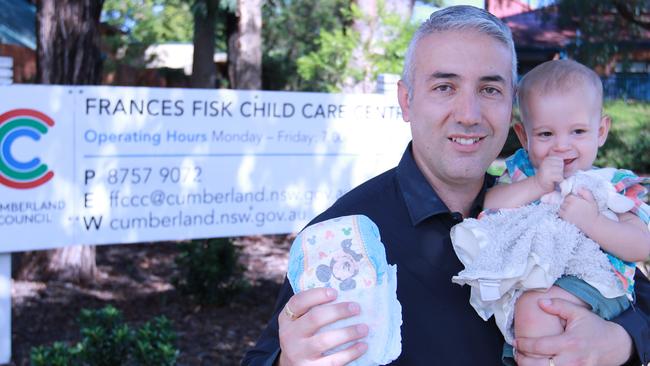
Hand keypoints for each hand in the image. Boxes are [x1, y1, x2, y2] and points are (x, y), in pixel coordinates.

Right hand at [277, 287, 368, 365]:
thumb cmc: (303, 337)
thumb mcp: (300, 322)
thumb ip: (313, 309)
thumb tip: (345, 292)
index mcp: (287, 319)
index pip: (298, 301)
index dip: (316, 295)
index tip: (335, 292)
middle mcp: (289, 336)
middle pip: (315, 318)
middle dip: (338, 311)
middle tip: (356, 308)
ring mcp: (299, 354)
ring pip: (325, 340)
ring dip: (348, 332)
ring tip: (364, 328)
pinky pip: (334, 360)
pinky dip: (351, 352)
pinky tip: (362, 345)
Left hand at [514, 298, 632, 365]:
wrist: (616, 345)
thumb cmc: (594, 327)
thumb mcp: (578, 313)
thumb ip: (559, 305)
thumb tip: (540, 301)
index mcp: (570, 343)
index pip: (540, 347)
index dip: (524, 345)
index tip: (515, 341)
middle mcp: (572, 360)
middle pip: (540, 365)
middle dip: (523, 360)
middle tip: (516, 352)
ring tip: (522, 360)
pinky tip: (536, 364)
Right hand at [534, 156, 563, 192]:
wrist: (538, 186)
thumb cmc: (547, 176)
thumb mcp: (551, 166)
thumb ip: (558, 162)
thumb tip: (571, 160)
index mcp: (547, 159)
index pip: (560, 160)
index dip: (559, 167)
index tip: (552, 171)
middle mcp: (546, 163)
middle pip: (561, 165)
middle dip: (560, 171)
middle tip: (552, 175)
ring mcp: (546, 169)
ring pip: (561, 171)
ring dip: (559, 176)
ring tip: (553, 178)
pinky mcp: (549, 176)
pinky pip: (560, 177)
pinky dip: (559, 181)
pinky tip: (553, 181)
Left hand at [559, 189, 598, 231]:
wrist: (592, 223)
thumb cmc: (592, 211)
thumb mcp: (592, 199)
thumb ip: (585, 192)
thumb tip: (578, 187)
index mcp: (574, 200)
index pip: (567, 195)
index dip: (571, 197)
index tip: (575, 200)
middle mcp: (569, 206)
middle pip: (563, 201)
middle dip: (567, 202)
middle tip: (574, 205)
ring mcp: (566, 212)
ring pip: (561, 206)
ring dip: (564, 207)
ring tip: (572, 209)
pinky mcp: (565, 218)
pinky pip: (560, 213)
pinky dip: (562, 212)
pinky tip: (569, 213)